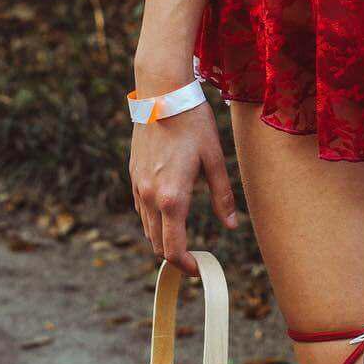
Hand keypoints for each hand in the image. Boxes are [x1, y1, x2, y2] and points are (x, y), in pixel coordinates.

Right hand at [129, 103, 239, 274]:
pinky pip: (140, 208)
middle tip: (195, 256)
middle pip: (157, 244)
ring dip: (163, 237)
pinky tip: (169, 209)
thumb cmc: (194, 124)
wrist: (162, 95)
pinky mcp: (132, 175)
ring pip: (147, 228)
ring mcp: (137, 186)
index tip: (199, 269)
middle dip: (175, 255)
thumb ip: (222, 197)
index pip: (173, 249)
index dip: (186, 266)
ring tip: (184, 235)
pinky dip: (153, 218)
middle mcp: (149, 196)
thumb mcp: (214, 159)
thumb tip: (231, 226)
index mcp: (172, 197)